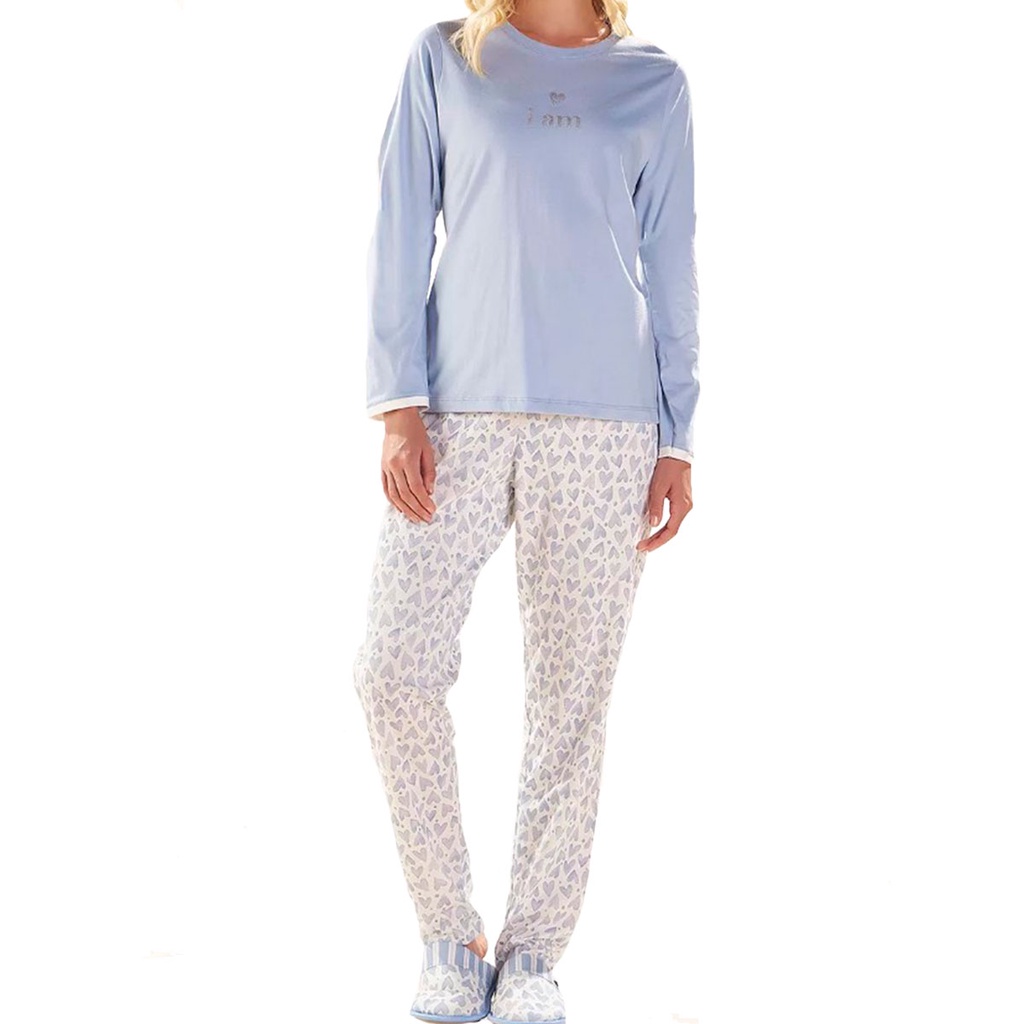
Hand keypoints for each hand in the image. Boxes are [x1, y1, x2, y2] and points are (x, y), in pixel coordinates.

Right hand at [381, 408, 436, 522]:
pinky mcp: (382, 468)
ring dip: (405, 509)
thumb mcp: (428, 451)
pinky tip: (401, 509)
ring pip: (394, 495)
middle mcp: (394, 466)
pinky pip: (386, 489)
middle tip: (426, 518)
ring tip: (415, 518)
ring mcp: (386, 467)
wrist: (398, 420)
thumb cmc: (416, 433)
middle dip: (416, 509)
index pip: (416, 487)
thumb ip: (429, 472)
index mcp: (407, 460)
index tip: (432, 509)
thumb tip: (429, 491)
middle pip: (405, 495)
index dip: (424, 501)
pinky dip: (393, 501)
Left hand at [637, 457, 692, 551]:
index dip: (658, 541)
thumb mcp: (658, 487)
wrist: (677, 454)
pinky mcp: (681, 500)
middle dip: (657, 540)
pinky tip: (654, 527)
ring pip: (672, 525)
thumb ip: (656, 506)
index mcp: (682, 506)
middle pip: (672, 530)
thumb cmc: (668, 468)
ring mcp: (685, 504)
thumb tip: (653, 525)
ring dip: (660, 534)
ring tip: (647, 541)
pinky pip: (673, 517)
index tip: (645, 547)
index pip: (670, 531)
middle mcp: (686, 507)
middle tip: (642, 547)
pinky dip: (663, 525)